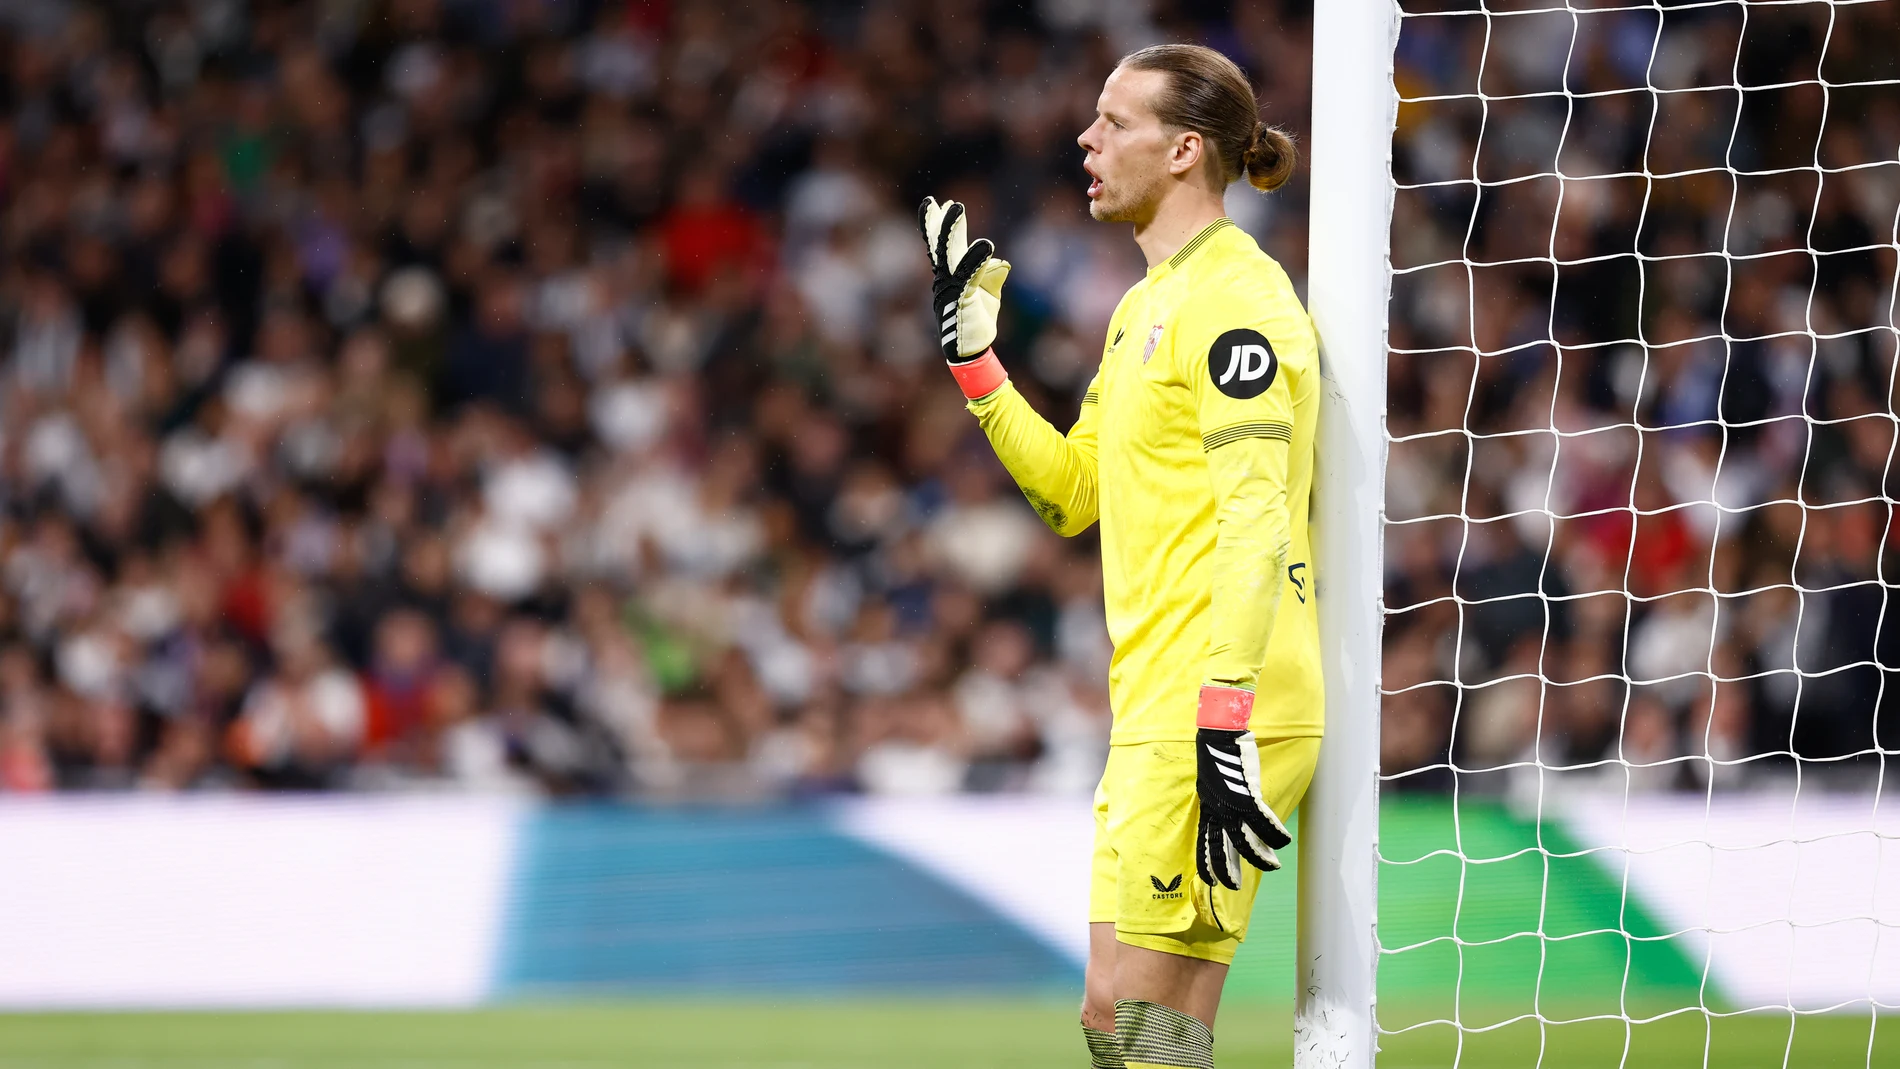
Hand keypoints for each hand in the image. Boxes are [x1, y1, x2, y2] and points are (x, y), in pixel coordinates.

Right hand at [919, 196, 1011, 397]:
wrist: (971, 350)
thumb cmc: (977, 321)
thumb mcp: (988, 295)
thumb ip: (992, 276)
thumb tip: (1000, 262)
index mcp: (948, 275)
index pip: (941, 247)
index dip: (935, 225)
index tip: (934, 204)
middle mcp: (944, 279)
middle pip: (941, 246)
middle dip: (940, 223)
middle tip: (939, 202)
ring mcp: (950, 289)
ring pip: (950, 255)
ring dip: (952, 231)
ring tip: (956, 209)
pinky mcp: (961, 299)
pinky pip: (969, 275)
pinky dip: (976, 259)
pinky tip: (985, 245)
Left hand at [1194, 685, 1292, 889]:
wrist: (1218, 733)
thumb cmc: (1217, 754)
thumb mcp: (1213, 783)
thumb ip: (1221, 800)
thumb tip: (1231, 813)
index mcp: (1207, 807)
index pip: (1204, 842)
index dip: (1206, 863)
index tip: (1210, 880)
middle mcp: (1216, 810)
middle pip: (1219, 848)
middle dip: (1227, 870)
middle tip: (1234, 887)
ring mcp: (1231, 804)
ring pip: (1244, 841)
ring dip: (1259, 857)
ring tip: (1272, 866)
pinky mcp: (1247, 795)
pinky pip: (1263, 821)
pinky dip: (1275, 833)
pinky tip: (1284, 842)